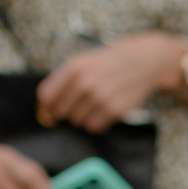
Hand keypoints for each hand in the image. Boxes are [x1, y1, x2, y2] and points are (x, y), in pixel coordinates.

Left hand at [37, 33, 180, 132]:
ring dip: (83, 117)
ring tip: (95, 104)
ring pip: (78, 121)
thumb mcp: (82, 61)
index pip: (46, 96)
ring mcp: (99, 98)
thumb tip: (45, 107)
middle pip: (61, 112)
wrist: (142, 62)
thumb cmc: (108, 63)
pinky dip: (97, 122)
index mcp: (73, 68)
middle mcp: (84, 83)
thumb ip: (62, 80)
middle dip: (67, 111)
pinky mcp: (113, 110)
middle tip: (79, 104)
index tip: (53, 106)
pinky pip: (95, 127)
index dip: (48, 104)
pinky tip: (105, 110)